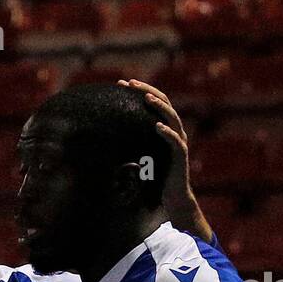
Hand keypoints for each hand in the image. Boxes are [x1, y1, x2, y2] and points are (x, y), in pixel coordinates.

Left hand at [119, 78, 211, 241]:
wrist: (172, 198)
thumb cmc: (155, 179)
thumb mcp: (138, 158)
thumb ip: (128, 146)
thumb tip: (101, 141)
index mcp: (164, 129)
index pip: (153, 103)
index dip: (139, 91)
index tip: (121, 84)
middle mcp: (173, 132)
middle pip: (163, 103)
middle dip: (147, 91)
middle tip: (130, 83)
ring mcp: (179, 142)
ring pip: (172, 118)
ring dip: (159, 106)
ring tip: (147, 98)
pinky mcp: (181, 156)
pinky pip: (175, 141)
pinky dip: (167, 132)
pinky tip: (157, 126)